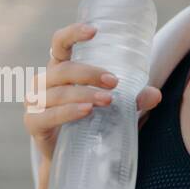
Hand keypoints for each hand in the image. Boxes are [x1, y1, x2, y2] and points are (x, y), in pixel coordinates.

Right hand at [25, 21, 162, 163]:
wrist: (70, 157)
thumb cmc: (88, 121)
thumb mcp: (113, 108)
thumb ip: (132, 100)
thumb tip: (155, 95)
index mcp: (60, 69)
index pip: (60, 43)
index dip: (73, 34)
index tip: (94, 31)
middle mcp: (43, 82)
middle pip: (62, 69)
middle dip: (89, 73)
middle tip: (114, 82)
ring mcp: (35, 103)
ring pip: (57, 93)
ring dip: (83, 93)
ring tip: (107, 100)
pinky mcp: (33, 124)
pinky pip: (48, 115)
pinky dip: (67, 112)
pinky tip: (85, 111)